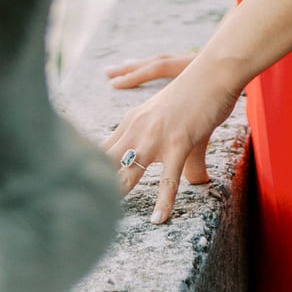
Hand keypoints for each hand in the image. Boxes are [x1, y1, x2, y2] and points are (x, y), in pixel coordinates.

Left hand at [102, 53, 239, 224]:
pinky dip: (163, 201)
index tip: (78, 192)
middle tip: (85, 211)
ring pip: (129, 173)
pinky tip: (158, 219)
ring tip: (107, 219)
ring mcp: (156, 137)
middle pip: (106, 163)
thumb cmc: (196, 96)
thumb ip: (181, 156)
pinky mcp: (178, 143)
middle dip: (94, 185)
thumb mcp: (177, 125)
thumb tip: (199, 182)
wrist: (213, 73)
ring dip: (118, 194)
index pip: (101, 151)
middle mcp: (137, 130)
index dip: (88, 172)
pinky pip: (168, 179)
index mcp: (131, 123)